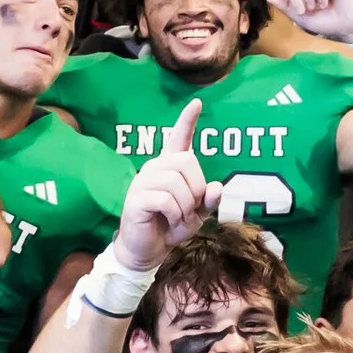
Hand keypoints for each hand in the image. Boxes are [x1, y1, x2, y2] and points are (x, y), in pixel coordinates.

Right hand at [117, 99, 222, 270]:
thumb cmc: (172, 226)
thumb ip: (209, 200)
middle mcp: (155, 168)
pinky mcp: (135, 197)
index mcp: (170, 167)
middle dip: (196, 189)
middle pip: (187, 162)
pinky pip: (165, 200)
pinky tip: (168, 222)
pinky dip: (174, 215)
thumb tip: (217, 187)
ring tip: (179, 219)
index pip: (179, 138)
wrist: (149, 250)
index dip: (187, 120)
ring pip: (176, 182)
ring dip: (185, 207)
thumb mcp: (198, 214)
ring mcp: (143, 181)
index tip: (197, 102)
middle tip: (190, 210)